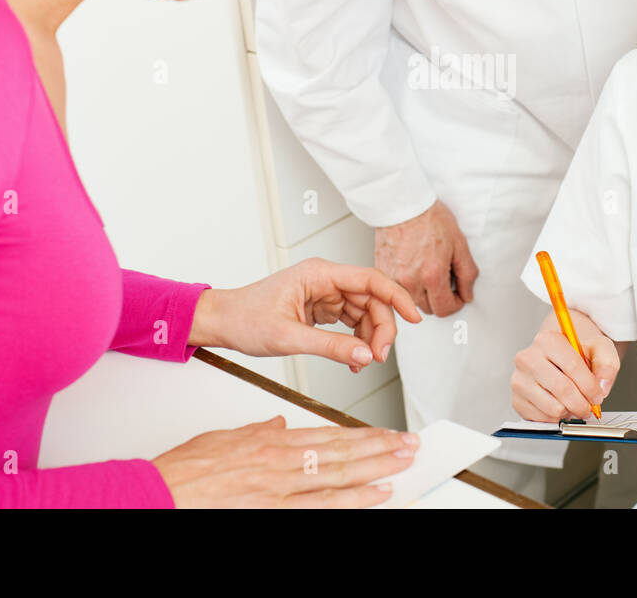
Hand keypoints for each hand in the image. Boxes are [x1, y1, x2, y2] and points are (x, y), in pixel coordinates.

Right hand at [151, 416, 418, 507]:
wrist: (156, 494)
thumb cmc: (183, 472)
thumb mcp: (222, 439)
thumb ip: (255, 432)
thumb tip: (278, 424)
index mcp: (270, 443)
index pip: (328, 435)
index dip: (362, 434)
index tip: (386, 433)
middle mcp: (280, 464)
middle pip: (341, 453)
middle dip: (380, 448)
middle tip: (410, 444)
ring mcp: (279, 490)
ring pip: (339, 477)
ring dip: (377, 470)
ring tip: (404, 464)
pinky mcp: (272, 511)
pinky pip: (322, 506)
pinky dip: (352, 500)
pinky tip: (377, 495)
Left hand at [193, 258, 420, 371]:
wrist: (222, 322)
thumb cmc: (245, 319)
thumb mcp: (288, 337)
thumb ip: (330, 346)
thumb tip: (364, 355)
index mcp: (319, 273)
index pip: (370, 280)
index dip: (396, 297)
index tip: (414, 317)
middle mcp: (325, 279)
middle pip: (372, 299)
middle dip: (381, 328)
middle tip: (378, 357)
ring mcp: (324, 293)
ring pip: (364, 311)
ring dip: (370, 337)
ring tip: (363, 362)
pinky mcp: (321, 308)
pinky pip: (350, 321)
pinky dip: (356, 340)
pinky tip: (353, 358)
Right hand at [374, 199, 478, 316]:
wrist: (401, 204)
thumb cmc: (428, 217)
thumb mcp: (459, 243)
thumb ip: (467, 273)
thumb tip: (467, 293)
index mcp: (432, 275)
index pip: (445, 309)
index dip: (455, 304)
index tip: (457, 296)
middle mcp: (411, 281)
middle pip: (428, 309)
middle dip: (440, 299)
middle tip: (444, 280)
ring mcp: (394, 278)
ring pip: (411, 301)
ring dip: (423, 293)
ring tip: (427, 272)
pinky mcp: (382, 272)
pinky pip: (397, 288)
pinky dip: (407, 284)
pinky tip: (413, 268)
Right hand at [511, 308, 618, 420]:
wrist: (556, 356)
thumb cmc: (576, 351)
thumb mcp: (598, 347)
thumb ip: (607, 363)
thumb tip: (602, 386)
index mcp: (547, 340)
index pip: (573, 366)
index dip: (590, 386)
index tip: (598, 395)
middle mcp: (528, 358)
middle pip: (563, 389)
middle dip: (583, 403)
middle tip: (589, 406)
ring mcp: (519, 380)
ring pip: (553, 407)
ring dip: (570, 411)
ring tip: (573, 403)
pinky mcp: (517, 400)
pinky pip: (542, 419)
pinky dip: (556, 418)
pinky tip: (559, 405)